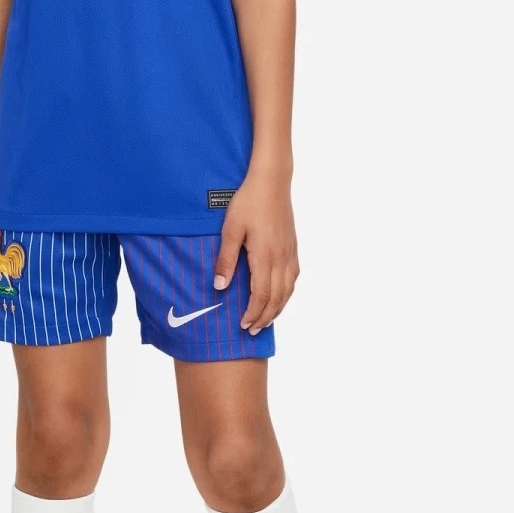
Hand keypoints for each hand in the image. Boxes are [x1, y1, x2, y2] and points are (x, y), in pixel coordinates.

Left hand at [212, 169, 298, 333]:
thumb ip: (226, 259)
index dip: (253, 312)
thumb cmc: (248, 203)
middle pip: (277, 297)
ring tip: (266, 320)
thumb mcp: (230, 230)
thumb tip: (220, 286)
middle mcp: (281, 258)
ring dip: (278, 308)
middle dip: (265, 317)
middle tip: (253, 330)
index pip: (261, 294)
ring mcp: (290, 253)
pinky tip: (280, 296)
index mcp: (264, 256)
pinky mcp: (293, 247)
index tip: (243, 324)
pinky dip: (287, 293)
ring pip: (288, 290)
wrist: (271, 182)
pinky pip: (293, 277)